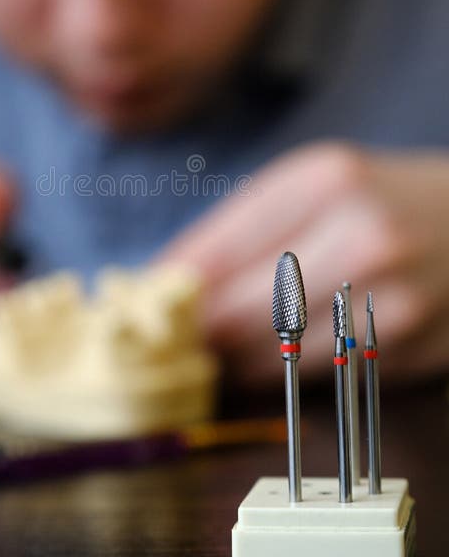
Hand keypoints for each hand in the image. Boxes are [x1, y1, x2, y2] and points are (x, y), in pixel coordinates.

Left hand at [159, 142, 448, 385]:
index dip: (174, 288)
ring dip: (238, 359)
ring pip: (278, 355)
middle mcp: (362, 238)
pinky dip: (288, 371)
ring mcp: (393, 299)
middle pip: (241, 312)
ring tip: (222, 351)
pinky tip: (277, 355)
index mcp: (326, 182)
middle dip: (201, 331)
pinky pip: (322, 374)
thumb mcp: (315, 182)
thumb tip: (168, 278)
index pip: (220, 250)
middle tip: (177, 338)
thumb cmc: (383, 196)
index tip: (144, 302)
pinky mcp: (413, 347)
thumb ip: (245, 227)